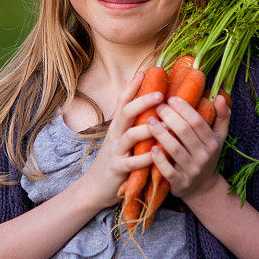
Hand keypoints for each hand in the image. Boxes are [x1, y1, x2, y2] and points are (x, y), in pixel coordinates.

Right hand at [82, 71, 164, 209]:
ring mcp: (115, 151)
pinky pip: (132, 163)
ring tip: (163, 123)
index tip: (145, 71)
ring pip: (130, 136)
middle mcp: (115, 135)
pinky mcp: (118, 169)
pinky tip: (157, 154)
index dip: (132, 86)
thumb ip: (134, 125)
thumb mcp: (122, 139)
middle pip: (126, 113)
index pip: (123, 101)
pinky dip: (145, 158)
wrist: (95, 188)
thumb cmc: (116, 160)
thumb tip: (154, 109)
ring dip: (147, 128)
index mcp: (118, 126)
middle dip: (142, 101)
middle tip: (160, 94)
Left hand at [147, 94, 230, 202]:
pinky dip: (159, 160)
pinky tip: (151, 148)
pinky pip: (168, 171)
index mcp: (213, 143)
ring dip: (160, 133)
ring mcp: (192, 171)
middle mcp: (204, 157)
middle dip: (169, 117)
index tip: (171, 98)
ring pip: (175, 149)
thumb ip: (222, 116)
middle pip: (185, 132)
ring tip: (149, 121)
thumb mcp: (218, 137)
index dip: (184, 109)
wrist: (201, 187)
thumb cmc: (206, 155)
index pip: (197, 122)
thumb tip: (221, 96)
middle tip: (157, 107)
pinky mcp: (180, 183)